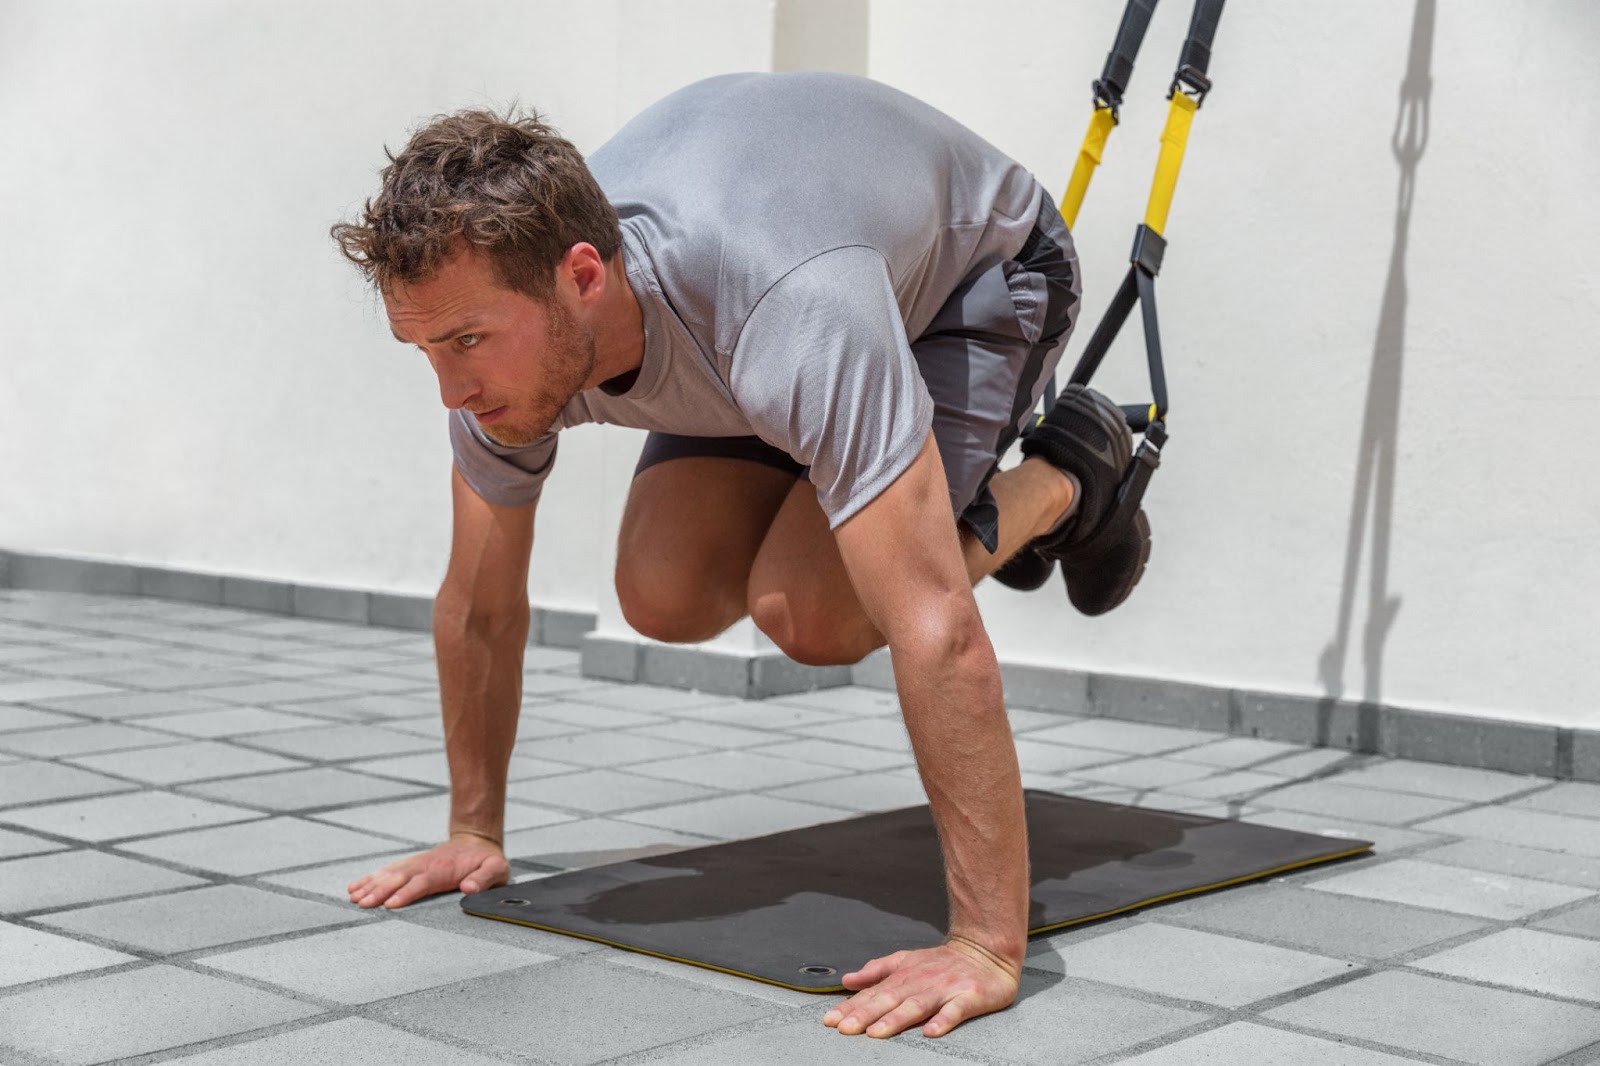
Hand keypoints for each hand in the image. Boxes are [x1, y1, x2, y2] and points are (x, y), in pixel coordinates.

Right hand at [346, 831, 509, 909]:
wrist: (476, 841)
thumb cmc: (487, 860)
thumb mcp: (496, 868)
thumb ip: (484, 878)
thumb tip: (469, 888)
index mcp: (445, 870)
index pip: (423, 882)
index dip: (407, 892)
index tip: (390, 903)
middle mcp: (426, 866)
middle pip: (400, 878)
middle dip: (381, 891)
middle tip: (363, 904)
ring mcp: (416, 865)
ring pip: (390, 874)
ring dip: (371, 885)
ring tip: (353, 897)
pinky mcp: (409, 866)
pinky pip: (387, 872)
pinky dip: (370, 879)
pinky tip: (354, 887)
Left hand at [822, 936, 1020, 1038]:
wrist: (987, 949)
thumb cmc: (944, 961)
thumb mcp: (907, 960)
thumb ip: (877, 971)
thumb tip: (848, 980)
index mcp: (904, 976)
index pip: (873, 994)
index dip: (851, 1007)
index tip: (830, 1020)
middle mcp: (921, 982)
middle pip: (889, 1000)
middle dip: (865, 1015)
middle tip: (844, 1028)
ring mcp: (945, 990)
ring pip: (917, 1006)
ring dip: (896, 1020)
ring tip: (877, 1032)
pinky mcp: (970, 997)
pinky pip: (956, 1011)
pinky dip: (943, 1021)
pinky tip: (931, 1031)